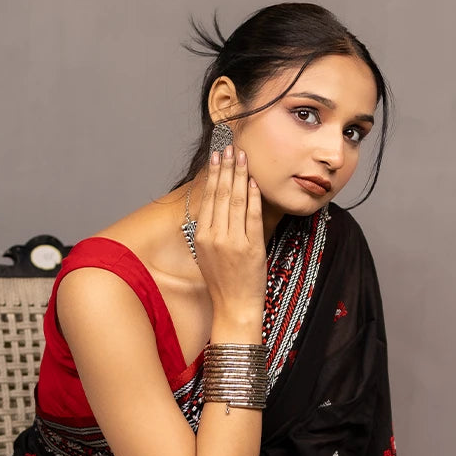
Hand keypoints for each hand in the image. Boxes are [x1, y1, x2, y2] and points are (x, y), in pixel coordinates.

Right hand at [193, 145, 266, 312]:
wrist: (234, 308)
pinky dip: (253, 198)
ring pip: (236, 201)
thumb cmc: (223, 283)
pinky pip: (252, 217)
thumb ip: (209, 230)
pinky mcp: (252, 248)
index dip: (214, 175)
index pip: (208, 198)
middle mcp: (215, 237)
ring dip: (240, 176)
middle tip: (230, 148)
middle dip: (226, 168)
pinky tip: (254, 182)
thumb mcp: (207, 254)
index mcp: (202, 237)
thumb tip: (213, 205)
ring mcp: (234, 242)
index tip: (217, 157)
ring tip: (242, 157)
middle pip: (221, 195)